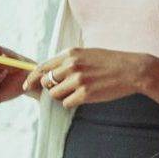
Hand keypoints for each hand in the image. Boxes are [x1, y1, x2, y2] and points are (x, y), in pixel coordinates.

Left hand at [27, 47, 158, 110]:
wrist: (131, 70)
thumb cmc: (109, 62)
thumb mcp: (86, 54)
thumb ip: (68, 61)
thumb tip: (49, 74)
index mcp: (70, 54)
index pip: (42, 66)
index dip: (32, 77)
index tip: (27, 85)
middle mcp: (71, 65)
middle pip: (46, 82)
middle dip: (51, 88)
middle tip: (65, 88)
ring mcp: (78, 80)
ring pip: (55, 94)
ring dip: (62, 96)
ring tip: (78, 91)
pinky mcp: (85, 94)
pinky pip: (66, 103)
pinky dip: (72, 103)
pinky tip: (85, 96)